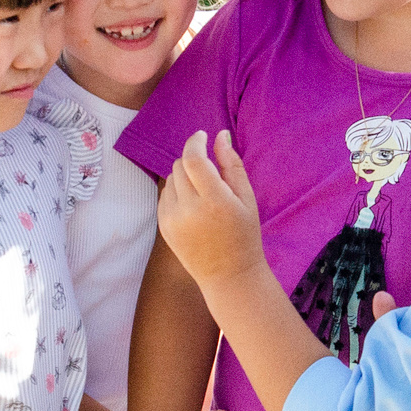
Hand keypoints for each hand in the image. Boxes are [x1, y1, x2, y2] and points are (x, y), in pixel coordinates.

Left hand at [159, 130, 267, 287]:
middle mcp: (189, 209)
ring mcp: (172, 219)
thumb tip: (219, 135)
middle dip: (193, 160)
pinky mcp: (163, 226)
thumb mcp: (246, 198)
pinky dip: (177, 192)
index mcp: (214, 201)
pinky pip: (165, 195)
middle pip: (181, 165)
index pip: (194, 159)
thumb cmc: (244, 235)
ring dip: (185, 176)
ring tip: (203, 193)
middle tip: (210, 172)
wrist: (229, 275)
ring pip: (171, 179)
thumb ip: (231, 164)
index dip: (196, 141)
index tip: (203, 136)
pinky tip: (194, 207)